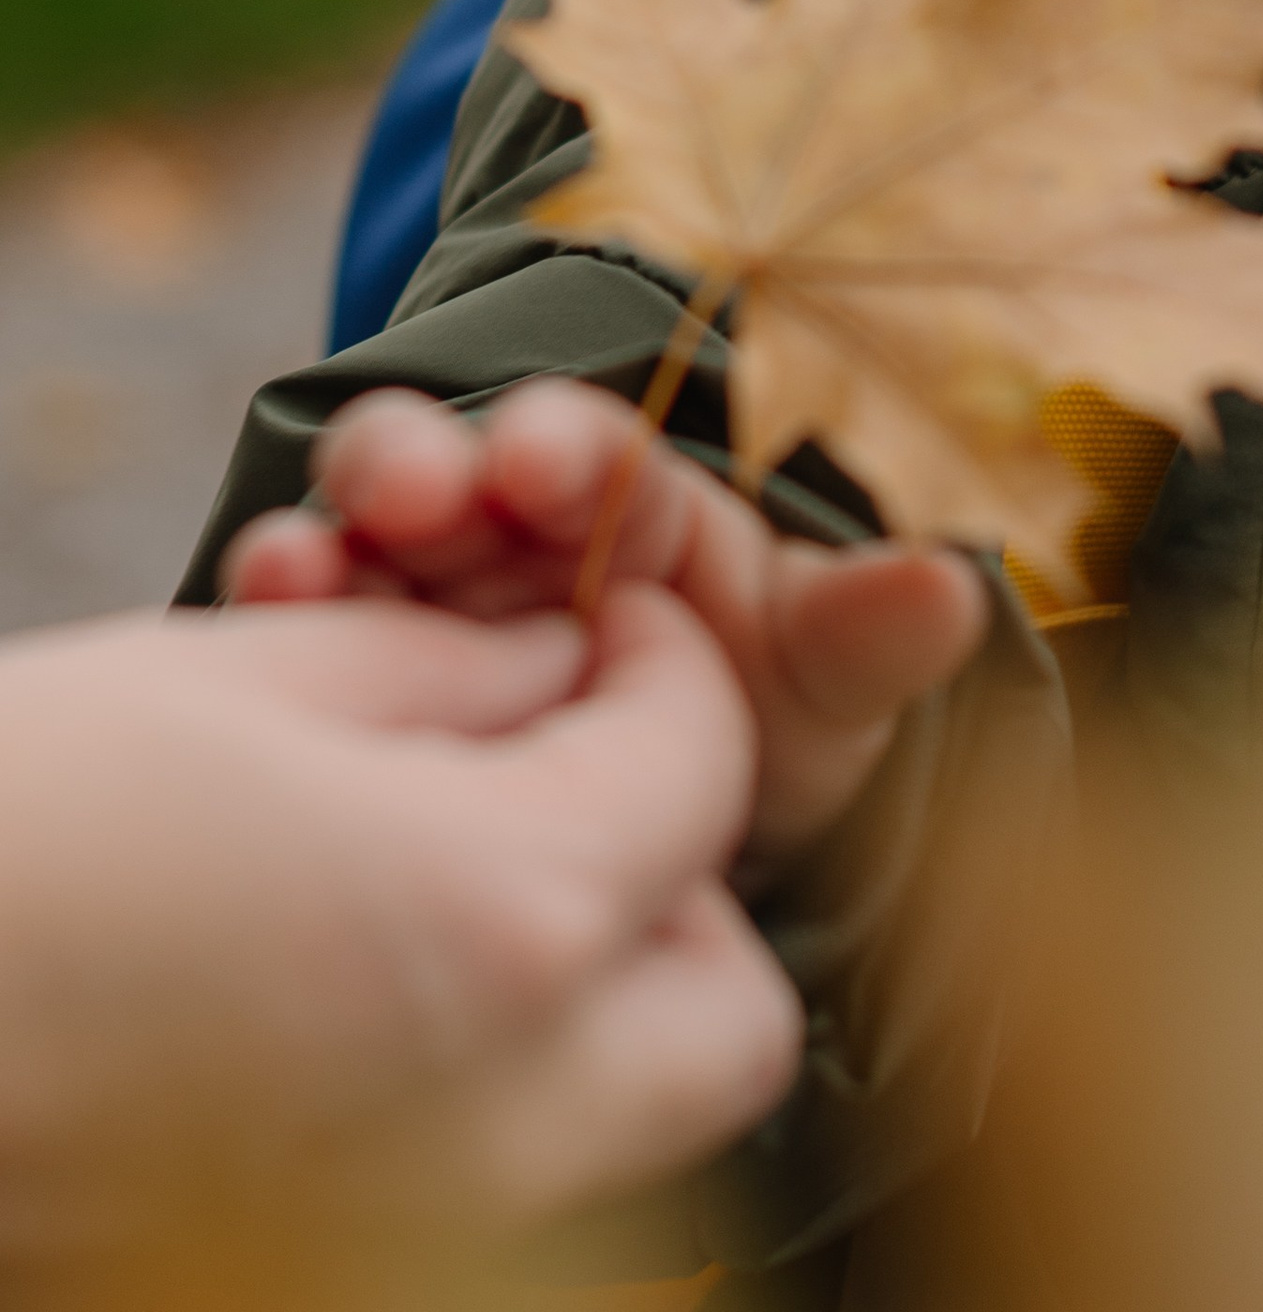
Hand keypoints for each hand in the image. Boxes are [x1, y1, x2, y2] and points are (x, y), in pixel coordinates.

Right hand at [0, 589, 799, 1250]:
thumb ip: (449, 675)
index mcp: (508, 920)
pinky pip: (485, 1195)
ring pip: (627, 1118)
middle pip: (726, 1003)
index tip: (595, 608)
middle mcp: (501, 1112)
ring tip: (460, 873)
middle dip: (682, 873)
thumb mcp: (240, 679)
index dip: (664, 659)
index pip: (703, 768)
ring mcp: (409, 1237)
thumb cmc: (6, 829)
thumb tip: (552, 673)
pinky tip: (358, 990)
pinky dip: (479, 1090)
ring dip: (596, 991)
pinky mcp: (305, 1307)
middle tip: (565, 769)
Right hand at [224, 379, 989, 870]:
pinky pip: (295, 638)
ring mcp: (411, 606)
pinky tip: (258, 621)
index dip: (566, 450)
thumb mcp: (821, 689)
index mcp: (631, 510)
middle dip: (424, 472)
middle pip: (451, 476)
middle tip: (404, 495)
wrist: (666, 861)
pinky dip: (273, 620)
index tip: (536, 460)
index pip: (591, 458)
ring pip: (358, 543)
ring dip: (326, 544)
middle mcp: (509, 538)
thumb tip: (955, 587)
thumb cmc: (760, 731)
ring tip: (296, 567)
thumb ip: (865, 637)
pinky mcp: (339, 679)